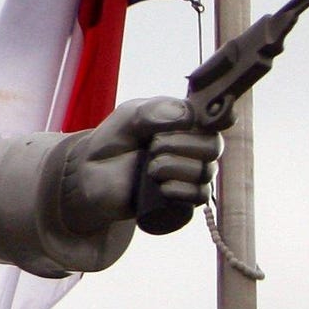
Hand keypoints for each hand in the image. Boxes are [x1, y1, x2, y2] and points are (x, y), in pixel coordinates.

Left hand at [61, 97, 221, 230]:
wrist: (92, 175)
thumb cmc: (114, 141)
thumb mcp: (128, 116)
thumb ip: (152, 110)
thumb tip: (187, 116)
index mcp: (187, 123)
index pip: (215, 119)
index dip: (213, 119)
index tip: (191, 122)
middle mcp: (194, 148)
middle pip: (213, 146)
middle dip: (182, 145)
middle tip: (153, 146)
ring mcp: (190, 174)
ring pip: (206, 171)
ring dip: (175, 167)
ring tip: (149, 167)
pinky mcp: (183, 198)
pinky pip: (200, 196)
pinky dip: (181, 190)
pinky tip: (162, 187)